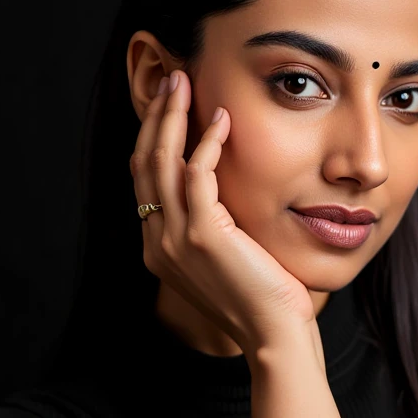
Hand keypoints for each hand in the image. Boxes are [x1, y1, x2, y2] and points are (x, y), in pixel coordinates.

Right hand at [130, 69, 315, 358]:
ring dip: (173, 117)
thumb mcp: (227, 256)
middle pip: (144, 164)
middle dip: (156, 117)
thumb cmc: (262, 298)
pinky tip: (222, 120)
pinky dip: (207, 143)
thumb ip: (213, 223)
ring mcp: (175, 239)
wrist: (273, 336)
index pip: (144, 179)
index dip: (153, 137)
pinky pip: (197, 175)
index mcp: (158, 247)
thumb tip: (224, 186)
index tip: (169, 105)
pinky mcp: (203, 236)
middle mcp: (157, 241)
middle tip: (171, 80)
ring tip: (185, 84)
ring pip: (162, 162)